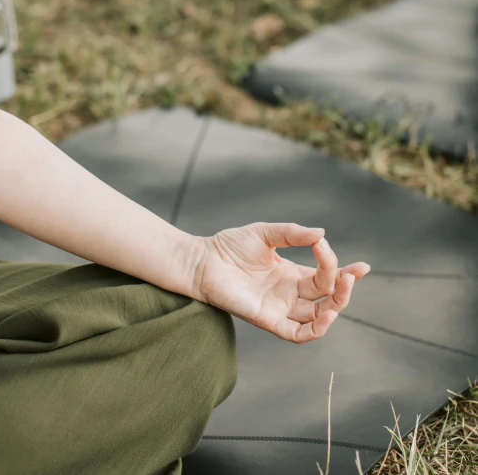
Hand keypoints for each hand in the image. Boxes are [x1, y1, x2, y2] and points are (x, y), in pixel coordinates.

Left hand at [191, 222, 369, 343]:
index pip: (326, 277)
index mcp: (291, 274)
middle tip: (351, 274)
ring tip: (343, 286)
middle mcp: (289, 293)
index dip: (346, 273)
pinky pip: (297, 334)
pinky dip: (316, 328)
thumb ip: (293, 234)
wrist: (203, 260)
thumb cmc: (230, 246)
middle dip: (344, 287)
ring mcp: (280, 308)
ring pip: (318, 317)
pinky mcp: (268, 319)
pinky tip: (328, 313)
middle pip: (327, 297)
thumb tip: (322, 234)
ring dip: (336, 305)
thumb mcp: (266, 233)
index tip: (363, 266)